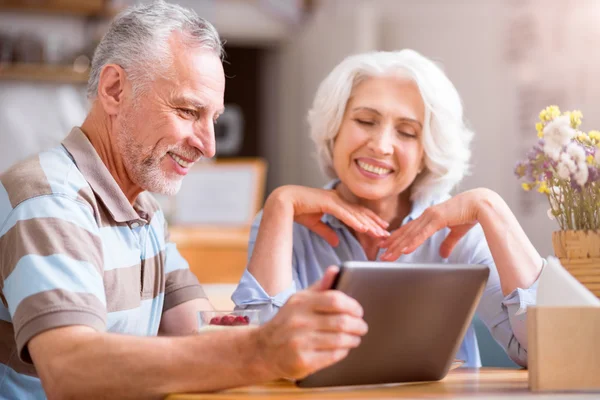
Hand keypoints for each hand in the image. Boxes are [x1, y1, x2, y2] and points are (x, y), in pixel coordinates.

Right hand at [255, 266, 367, 379]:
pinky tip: (343, 348)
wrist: (263, 349)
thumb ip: (319, 287)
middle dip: (358, 325)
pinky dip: (343, 352)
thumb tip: (336, 270)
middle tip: (362, 327)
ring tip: (355, 338)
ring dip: (353, 339)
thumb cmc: (286, 323)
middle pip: (341, 321)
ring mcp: (300, 342)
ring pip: (340, 340)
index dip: (352, 305)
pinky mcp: (303, 361)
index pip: (334, 299)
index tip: (359, 311)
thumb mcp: (299, 300)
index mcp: (300, 303)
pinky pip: (333, 356)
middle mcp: (299, 322)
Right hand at [269, 185, 388, 246]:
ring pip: (355, 214)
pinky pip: (345, 213)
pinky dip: (355, 221)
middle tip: (386, 233)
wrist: (284, 202)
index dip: (370, 220)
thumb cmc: (298, 210)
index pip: (357, 212)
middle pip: (360, 213)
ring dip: (368, 224)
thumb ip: (327, 232)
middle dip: (374, 224)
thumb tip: (336, 242)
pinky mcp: (328, 202)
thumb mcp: (316, 224)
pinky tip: (364, 228)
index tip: (381, 228)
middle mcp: (337, 199)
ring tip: (379, 233)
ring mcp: (333, 200)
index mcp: (336, 203)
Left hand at [379, 189, 492, 259]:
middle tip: (380, 254)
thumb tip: (442, 254)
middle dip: (392, 244)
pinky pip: (422, 234)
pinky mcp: (438, 219)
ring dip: (397, 246)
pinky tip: (403, 250)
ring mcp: (430, 216)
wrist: (482, 204)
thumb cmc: (470, 214)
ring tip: (387, 256)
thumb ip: (447, 242)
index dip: (396, 238)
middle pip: (405, 233)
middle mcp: (426, 216)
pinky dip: (412, 242)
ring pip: (410, 234)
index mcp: (429, 217)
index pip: (409, 230)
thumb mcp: (456, 232)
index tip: (386, 245)